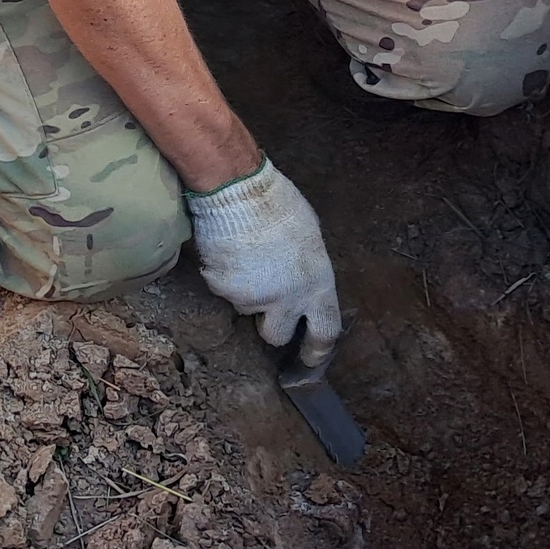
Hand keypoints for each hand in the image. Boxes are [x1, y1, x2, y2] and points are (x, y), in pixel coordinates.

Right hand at [185, 159, 342, 366]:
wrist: (237, 190)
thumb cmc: (278, 205)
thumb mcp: (310, 238)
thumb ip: (308, 270)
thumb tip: (303, 283)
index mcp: (317, 284)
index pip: (326, 331)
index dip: (318, 349)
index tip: (311, 357)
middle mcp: (288, 298)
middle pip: (278, 336)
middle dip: (271, 326)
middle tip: (265, 306)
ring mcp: (254, 298)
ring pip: (246, 309)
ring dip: (245, 293)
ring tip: (245, 259)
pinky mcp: (225, 291)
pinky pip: (223, 292)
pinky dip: (225, 278)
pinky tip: (228, 252)